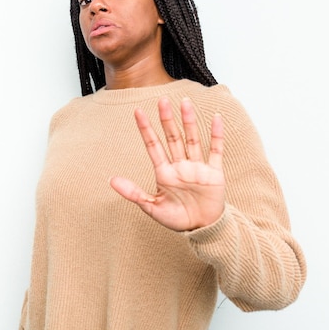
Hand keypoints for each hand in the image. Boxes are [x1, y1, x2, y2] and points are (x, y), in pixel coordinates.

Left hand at [110, 97, 225, 230]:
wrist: (202, 229)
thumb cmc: (177, 219)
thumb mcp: (152, 207)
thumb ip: (133, 193)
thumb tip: (112, 180)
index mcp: (164, 173)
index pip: (153, 146)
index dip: (146, 129)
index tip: (138, 112)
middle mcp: (180, 166)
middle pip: (173, 137)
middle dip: (167, 119)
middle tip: (162, 100)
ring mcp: (197, 167)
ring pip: (192, 139)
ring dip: (189, 121)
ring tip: (185, 102)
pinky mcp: (214, 173)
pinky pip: (216, 150)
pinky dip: (216, 135)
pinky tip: (215, 118)